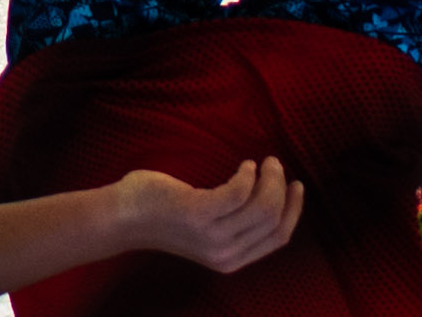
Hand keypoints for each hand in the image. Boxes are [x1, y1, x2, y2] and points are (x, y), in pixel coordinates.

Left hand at [115, 158, 300, 272]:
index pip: (279, 238)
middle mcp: (225, 254)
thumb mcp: (207, 232)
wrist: (124, 217)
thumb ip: (233, 226)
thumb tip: (267, 198)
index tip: (296, 186)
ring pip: (262, 205)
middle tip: (275, 164)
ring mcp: (212, 236)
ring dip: (270, 177)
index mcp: (232, 260)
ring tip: (264, 161)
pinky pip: (239, 191)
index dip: (293, 211)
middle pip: (274, 219)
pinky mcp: (198, 213)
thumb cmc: (164, 216)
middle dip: (282, 188)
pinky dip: (247, 174)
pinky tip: (243, 165)